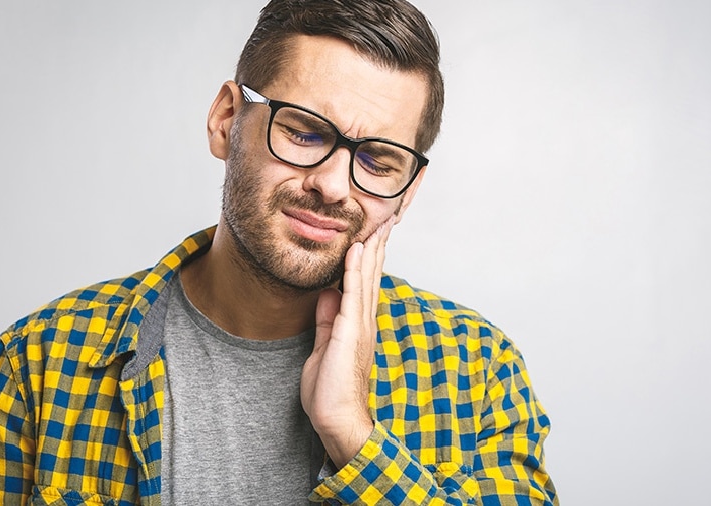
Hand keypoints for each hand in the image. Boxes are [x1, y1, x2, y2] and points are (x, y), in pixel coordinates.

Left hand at [301, 216, 393, 467]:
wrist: (336, 419)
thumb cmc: (330, 391)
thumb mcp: (324, 347)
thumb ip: (327, 321)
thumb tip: (326, 295)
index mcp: (358, 324)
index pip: (364, 283)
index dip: (369, 257)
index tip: (374, 233)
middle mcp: (364, 321)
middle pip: (371, 275)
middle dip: (378, 245)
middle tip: (386, 218)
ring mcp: (360, 325)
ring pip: (366, 278)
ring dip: (371, 249)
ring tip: (377, 223)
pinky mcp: (351, 332)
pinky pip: (353, 294)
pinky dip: (355, 270)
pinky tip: (357, 250)